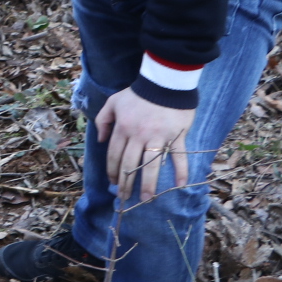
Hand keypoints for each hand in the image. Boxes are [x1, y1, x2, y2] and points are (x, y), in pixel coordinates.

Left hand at [96, 87, 194, 203]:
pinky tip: (179, 185)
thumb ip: (103, 120)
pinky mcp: (176, 136)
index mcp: (123, 129)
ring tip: (146, 199)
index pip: (114, 155)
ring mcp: (158, 137)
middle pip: (130, 164)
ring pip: (151, 164)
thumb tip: (100, 140)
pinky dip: (180, 171)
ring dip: (148, 184)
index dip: (112, 171)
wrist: (164, 82)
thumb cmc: (137, 93)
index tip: (112, 183)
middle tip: (124, 198)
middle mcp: (139, 136)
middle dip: (125, 183)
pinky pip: (178, 156)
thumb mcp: (113, 102)